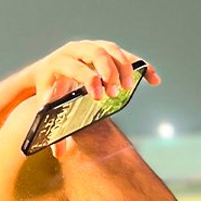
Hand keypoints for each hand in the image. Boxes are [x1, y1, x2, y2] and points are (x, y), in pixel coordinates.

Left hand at [30, 40, 161, 156]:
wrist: (49, 69)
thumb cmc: (48, 89)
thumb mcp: (46, 103)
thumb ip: (53, 127)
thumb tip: (57, 153)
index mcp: (60, 62)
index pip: (76, 67)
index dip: (88, 80)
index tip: (98, 96)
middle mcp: (77, 49)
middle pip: (97, 52)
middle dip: (109, 72)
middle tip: (114, 93)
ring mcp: (93, 47)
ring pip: (113, 50)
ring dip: (124, 68)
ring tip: (128, 89)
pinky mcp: (107, 50)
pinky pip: (127, 55)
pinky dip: (142, 66)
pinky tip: (154, 80)